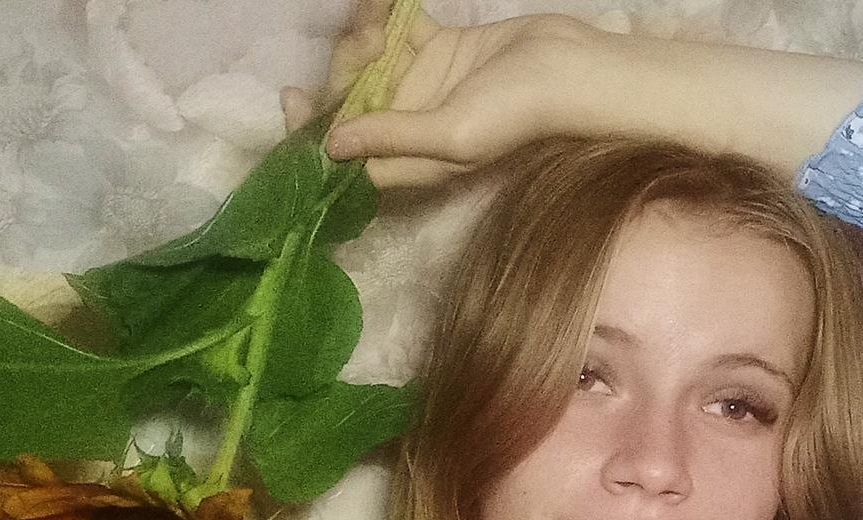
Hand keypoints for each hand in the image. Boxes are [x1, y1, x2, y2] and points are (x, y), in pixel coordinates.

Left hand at [281, 0, 597, 187]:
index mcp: (411, 161)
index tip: (294, 99)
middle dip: (346, 71)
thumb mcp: (451, 135)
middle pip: (352, 103)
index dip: (312, 133)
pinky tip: (380, 2)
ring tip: (377, 20)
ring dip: (364, 37)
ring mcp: (424, 85)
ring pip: (370, 63)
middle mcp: (410, 126)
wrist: (569, 68)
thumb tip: (331, 146)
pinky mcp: (438, 49)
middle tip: (366, 44)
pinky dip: (383, 14)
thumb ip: (392, 138)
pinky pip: (397, 31)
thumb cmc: (516, 114)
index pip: (346, 156)